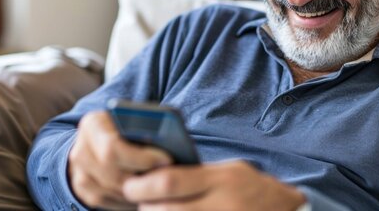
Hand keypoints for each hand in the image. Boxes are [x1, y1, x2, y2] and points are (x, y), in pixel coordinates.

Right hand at [68, 111, 172, 209]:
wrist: (96, 139)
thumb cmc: (124, 127)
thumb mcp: (131, 120)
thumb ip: (144, 127)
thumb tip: (171, 145)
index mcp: (93, 124)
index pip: (113, 147)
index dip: (142, 157)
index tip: (167, 160)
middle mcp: (80, 149)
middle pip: (112, 173)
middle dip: (142, 178)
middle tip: (166, 177)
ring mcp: (79, 172)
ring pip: (112, 190)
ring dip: (137, 190)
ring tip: (159, 184)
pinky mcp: (82, 189)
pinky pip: (106, 201)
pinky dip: (127, 199)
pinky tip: (144, 192)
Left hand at [122, 160, 305, 210]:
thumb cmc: (249, 188)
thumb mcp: (228, 171)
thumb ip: (198, 174)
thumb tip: (154, 175)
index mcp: (221, 179)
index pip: (170, 181)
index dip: (143, 185)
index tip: (130, 185)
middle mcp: (222, 204)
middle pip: (166, 210)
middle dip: (145, 208)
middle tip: (140, 203)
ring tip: (155, 210)